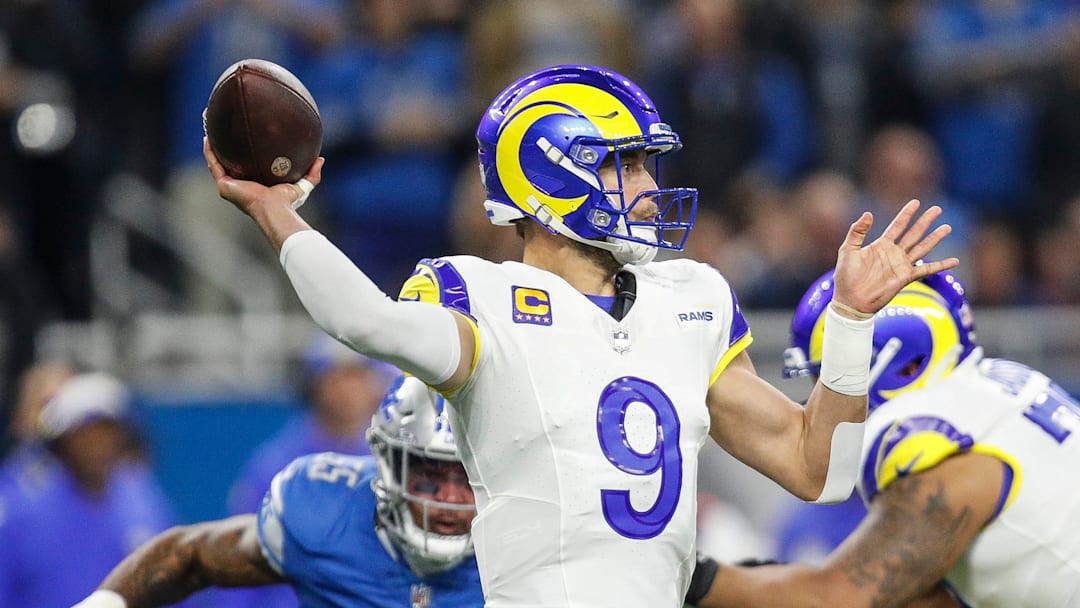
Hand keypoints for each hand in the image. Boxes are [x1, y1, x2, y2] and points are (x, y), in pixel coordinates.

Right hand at [203, 136, 322, 217]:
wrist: (275, 209)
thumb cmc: (287, 203)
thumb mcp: (302, 185)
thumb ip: (312, 174)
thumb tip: (321, 159)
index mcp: (253, 184)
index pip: (246, 165)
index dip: (242, 152)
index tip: (243, 137)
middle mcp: (239, 184)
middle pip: (228, 160)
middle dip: (224, 145)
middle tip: (223, 128)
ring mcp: (229, 185)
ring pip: (216, 160)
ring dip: (213, 144)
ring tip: (210, 126)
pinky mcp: (224, 185)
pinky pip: (214, 164)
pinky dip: (210, 151)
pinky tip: (208, 136)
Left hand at [832, 199, 957, 317]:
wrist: (850, 300)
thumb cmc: (846, 277)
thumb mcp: (848, 250)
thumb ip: (857, 231)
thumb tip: (868, 213)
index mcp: (881, 245)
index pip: (897, 226)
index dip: (906, 214)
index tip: (915, 202)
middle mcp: (893, 253)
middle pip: (914, 233)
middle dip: (925, 221)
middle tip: (937, 209)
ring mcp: (901, 265)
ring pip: (922, 248)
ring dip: (935, 238)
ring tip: (946, 227)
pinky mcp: (906, 278)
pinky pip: (927, 269)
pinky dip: (941, 265)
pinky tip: (954, 261)